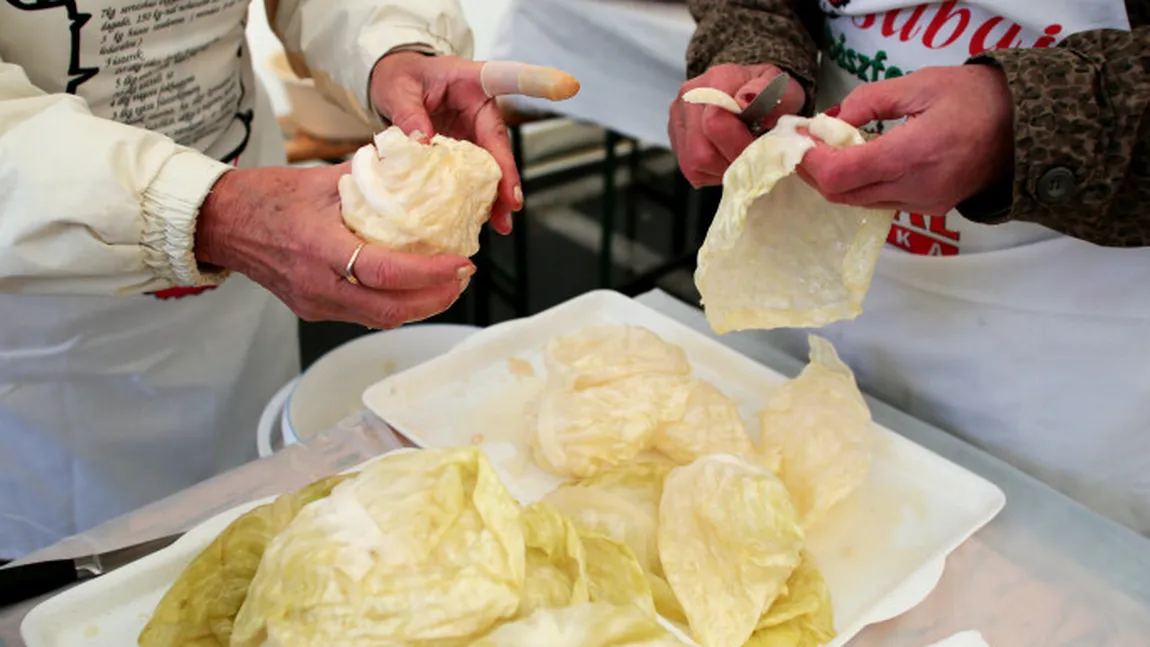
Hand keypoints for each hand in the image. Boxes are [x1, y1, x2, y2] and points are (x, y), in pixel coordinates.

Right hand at [195, 165, 473, 328]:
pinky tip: (412, 289)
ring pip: (380, 318)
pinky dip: (394, 305)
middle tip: (462, 276)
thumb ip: (371, 175)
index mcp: (320, 247)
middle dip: (435, 298)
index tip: (460, 263)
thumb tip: (415, 162)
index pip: (386, 273)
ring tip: (446, 284)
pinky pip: (363, 315)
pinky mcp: (313, 310)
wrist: (220, 223)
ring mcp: (315, 303)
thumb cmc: (265, 197)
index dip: (429, 274)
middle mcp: (318, 284)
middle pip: (391, 310)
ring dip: (419, 306)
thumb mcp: (321, 179)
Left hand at [370, 53, 578, 234]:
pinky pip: (474, 176)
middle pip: (500, 142)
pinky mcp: (464, 151)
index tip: (567, 86)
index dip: (538, 82)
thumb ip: (409, 113)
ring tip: (502, 222)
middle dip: (508, 175)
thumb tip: (421, 144)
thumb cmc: (400, 76)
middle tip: (513, 202)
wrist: (392, 85)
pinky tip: (479, 218)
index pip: (509, 78)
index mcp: (472, 81)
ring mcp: (473, 133)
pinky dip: (477, 198)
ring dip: (497, 195)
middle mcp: (480, 109)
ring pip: (492, 166)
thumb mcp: (398, 89)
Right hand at [669, 64, 805, 187]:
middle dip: (729, 161)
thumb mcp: (781, 90)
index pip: (714, 121)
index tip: (759, 147)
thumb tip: (745, 100)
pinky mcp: (675, 137)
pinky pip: (690, 170)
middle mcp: (691, 95)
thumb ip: (768, 92)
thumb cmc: (768, 95)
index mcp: (719, 78)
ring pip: (693, 163)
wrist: (750, 92)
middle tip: (751, 159)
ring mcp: (678, 116)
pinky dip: (712, 173)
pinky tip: (726, 159)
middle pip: (701, 150)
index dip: (739, 144)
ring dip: (720, 169)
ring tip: (738, 158)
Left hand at [799, 65, 1013, 214]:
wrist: (1027, 126)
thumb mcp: (920, 84)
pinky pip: (881, 202)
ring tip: (828, 151)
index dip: (810, 162)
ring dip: (836, 181)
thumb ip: (868, 102)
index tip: (799, 141)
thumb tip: (830, 121)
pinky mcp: (931, 208)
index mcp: (912, 155)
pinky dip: (861, 186)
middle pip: (842, 195)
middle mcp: (915, 188)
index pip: (840, 175)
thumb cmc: (977, 98)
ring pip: (859, 203)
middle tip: (805, 145)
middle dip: (815, 172)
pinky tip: (860, 161)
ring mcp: (924, 203)